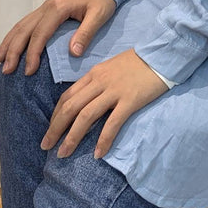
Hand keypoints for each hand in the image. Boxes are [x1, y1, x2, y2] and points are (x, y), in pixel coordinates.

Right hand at [0, 0, 116, 74]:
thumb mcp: (99, 15)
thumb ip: (86, 33)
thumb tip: (73, 53)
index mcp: (58, 8)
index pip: (40, 34)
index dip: (32, 53)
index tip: (29, 71)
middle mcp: (46, 7)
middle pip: (24, 30)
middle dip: (13, 51)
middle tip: (7, 71)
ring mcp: (43, 8)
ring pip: (20, 26)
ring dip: (8, 43)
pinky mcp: (44, 11)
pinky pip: (24, 24)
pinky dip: (13, 36)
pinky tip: (8, 47)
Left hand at [40, 48, 168, 158]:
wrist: (162, 53)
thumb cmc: (139, 61)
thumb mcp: (111, 67)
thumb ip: (98, 81)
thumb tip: (87, 99)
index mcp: (94, 74)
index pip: (67, 96)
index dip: (55, 115)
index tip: (50, 129)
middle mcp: (99, 82)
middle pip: (70, 107)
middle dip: (55, 128)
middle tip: (46, 146)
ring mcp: (114, 91)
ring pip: (86, 116)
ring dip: (72, 137)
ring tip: (63, 154)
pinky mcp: (130, 100)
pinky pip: (112, 123)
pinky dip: (103, 140)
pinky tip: (98, 153)